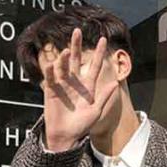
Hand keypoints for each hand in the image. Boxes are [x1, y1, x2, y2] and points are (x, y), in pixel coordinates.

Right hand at [39, 27, 119, 150]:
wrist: (65, 136)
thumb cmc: (81, 126)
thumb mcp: (96, 111)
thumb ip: (104, 97)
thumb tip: (116, 83)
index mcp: (88, 86)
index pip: (94, 66)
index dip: (99, 54)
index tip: (103, 40)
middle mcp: (75, 82)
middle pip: (76, 60)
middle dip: (77, 45)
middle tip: (77, 31)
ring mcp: (63, 85)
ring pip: (63, 67)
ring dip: (64, 58)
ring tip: (67, 51)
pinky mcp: (51, 91)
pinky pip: (51, 78)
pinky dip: (50, 71)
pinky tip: (51, 64)